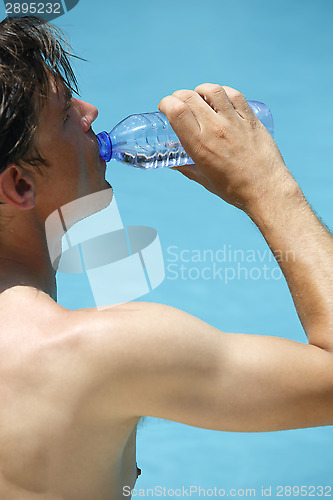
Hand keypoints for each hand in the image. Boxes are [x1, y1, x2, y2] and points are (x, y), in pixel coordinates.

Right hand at [158, 83, 291, 210]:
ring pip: (213, 91)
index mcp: (200, 145)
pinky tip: (220, 99)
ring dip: (201, 91)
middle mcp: (215, 129)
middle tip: (178, 103)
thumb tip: (173, 164)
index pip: (177, 111)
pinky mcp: (250, 119)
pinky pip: (235, 95)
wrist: (265, 189)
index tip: (165, 107)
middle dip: (179, 96)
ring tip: (200, 98)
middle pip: (190, 97)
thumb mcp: (204, 180)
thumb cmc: (234, 189)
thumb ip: (187, 169)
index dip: (166, 103)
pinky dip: (223, 93)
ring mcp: (234, 122)